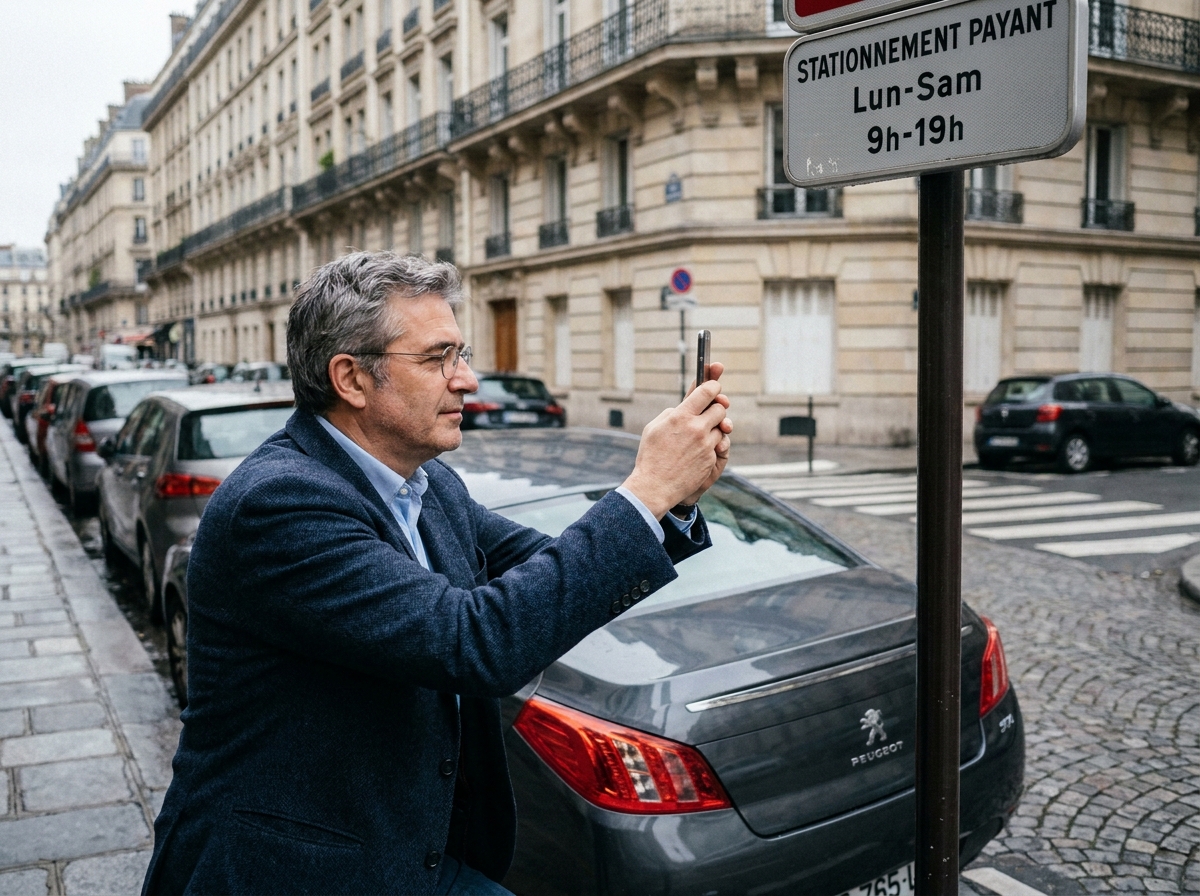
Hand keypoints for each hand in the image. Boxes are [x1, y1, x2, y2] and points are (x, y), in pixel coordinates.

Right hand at [621, 362, 732, 518]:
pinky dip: (711, 445)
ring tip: (698, 435)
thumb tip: (684, 407)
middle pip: (720, 407)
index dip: (714, 385)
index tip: (714, 386)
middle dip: (716, 407)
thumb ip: (672, 413)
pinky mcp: (711, 458)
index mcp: (681, 416)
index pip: (707, 391)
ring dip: (713, 428)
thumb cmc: (651, 456)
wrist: (655, 486)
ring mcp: (706, 444)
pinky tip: (696, 452)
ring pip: (721, 427)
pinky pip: (718, 445)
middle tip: (709, 411)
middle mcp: (696, 428)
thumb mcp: (654, 427)